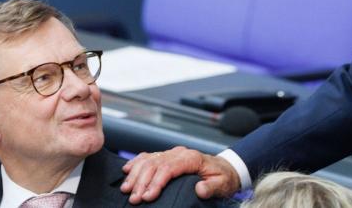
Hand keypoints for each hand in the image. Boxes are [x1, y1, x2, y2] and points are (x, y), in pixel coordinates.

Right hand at [121, 146, 241, 203]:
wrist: (225, 168)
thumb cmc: (222, 177)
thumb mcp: (222, 184)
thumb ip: (211, 187)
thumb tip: (199, 189)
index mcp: (191, 158)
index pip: (169, 168)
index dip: (156, 182)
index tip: (148, 197)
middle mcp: (179, 153)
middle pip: (155, 164)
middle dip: (141, 182)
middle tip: (134, 199)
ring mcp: (172, 154)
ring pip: (148, 159)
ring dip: (135, 174)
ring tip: (126, 190)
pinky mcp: (167, 157)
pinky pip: (148, 156)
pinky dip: (136, 163)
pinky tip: (126, 171)